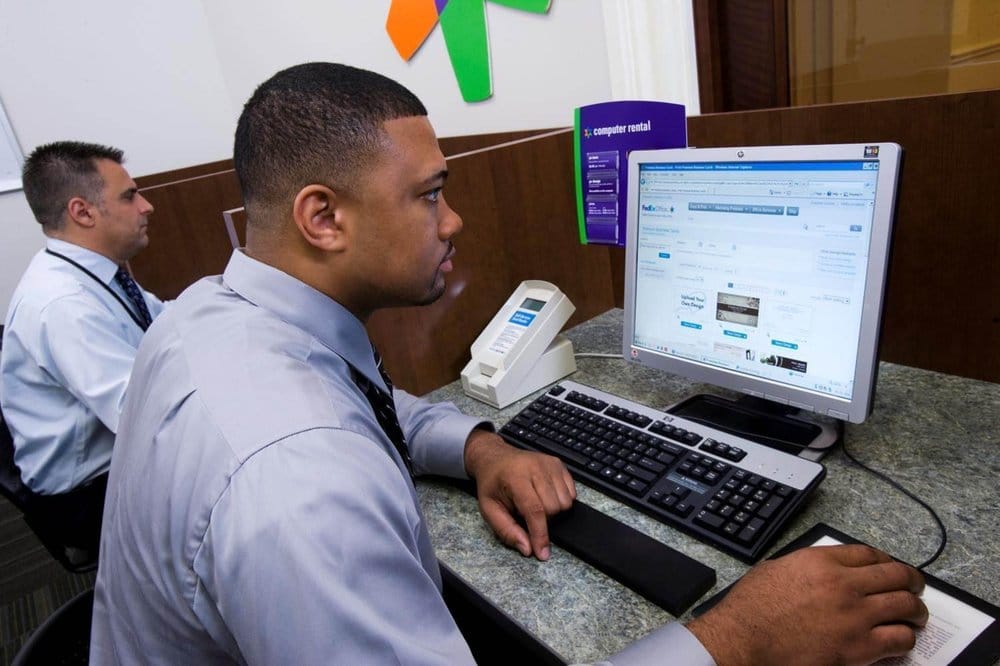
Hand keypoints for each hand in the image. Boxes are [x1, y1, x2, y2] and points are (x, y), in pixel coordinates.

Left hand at [463, 429, 575, 559]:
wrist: (495, 459)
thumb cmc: (492, 484)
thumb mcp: (489, 509)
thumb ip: (506, 530)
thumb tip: (527, 549)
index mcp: (515, 478)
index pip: (534, 510)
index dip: (540, 535)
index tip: (542, 553)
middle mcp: (535, 467)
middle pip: (553, 508)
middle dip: (543, 520)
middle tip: (527, 514)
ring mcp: (549, 464)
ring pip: (565, 502)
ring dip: (554, 511)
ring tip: (536, 504)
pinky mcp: (558, 464)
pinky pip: (572, 492)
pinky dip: (562, 500)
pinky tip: (545, 496)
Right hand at [686, 544, 927, 664]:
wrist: (745, 640)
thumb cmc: (752, 609)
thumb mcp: (775, 569)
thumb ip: (805, 566)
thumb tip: (820, 571)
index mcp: (821, 561)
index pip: (869, 554)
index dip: (886, 559)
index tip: (890, 566)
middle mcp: (844, 584)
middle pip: (896, 574)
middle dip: (911, 581)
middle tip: (914, 588)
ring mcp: (855, 615)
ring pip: (905, 605)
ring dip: (916, 610)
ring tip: (916, 616)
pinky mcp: (859, 647)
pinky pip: (900, 639)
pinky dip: (906, 638)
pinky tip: (901, 639)